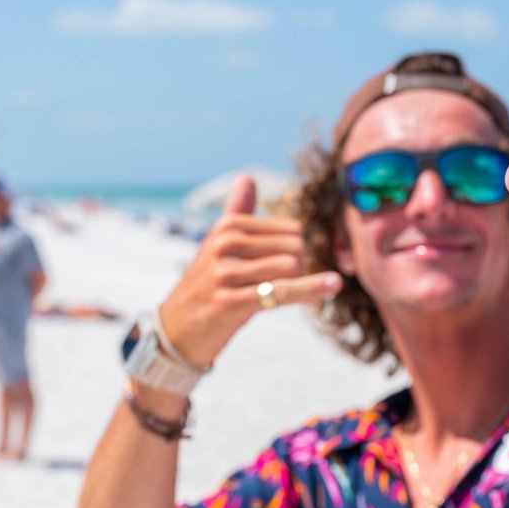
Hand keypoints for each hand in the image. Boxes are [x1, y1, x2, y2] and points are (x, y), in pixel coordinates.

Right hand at [157, 175, 342, 369]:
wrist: (176, 330)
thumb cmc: (206, 285)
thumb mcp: (218, 244)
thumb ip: (237, 211)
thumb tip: (247, 177)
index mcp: (228, 227)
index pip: (292, 230)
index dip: (295, 252)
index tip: (278, 268)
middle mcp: (225, 244)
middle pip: (295, 247)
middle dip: (298, 269)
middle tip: (274, 286)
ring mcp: (226, 273)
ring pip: (290, 267)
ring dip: (296, 285)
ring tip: (270, 296)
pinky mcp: (230, 302)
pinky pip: (281, 292)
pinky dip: (310, 289)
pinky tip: (333, 284)